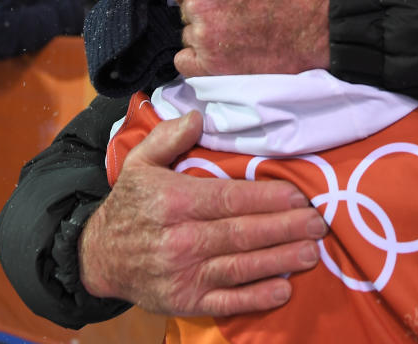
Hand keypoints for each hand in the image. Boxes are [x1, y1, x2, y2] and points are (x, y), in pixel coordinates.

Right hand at [79, 111, 327, 315]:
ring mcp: (184, 274)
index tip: (298, 195)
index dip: (266, 198)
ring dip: (280, 260)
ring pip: (240, 267)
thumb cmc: (131, 205)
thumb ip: (169, 138)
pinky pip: (226, 301)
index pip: (229, 199)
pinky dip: (256, 297)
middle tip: (318, 223)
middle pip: (242, 233)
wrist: (99, 257)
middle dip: (285, 228)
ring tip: (311, 252)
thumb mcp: (139, 163)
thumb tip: (198, 116)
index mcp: (174, 202)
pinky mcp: (185, 301)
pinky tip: (283, 289)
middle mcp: (180, 240)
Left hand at [168, 0, 330, 76]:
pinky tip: (225, 52)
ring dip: (206, 35)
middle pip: (185, 9)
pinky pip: (187, 64)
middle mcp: (202, 4)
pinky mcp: (215, 66)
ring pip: (189, 36)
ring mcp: (207, 38)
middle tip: (236, 12)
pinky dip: (200, 60)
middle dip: (204, 10)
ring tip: (239, 33)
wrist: (326, 23)